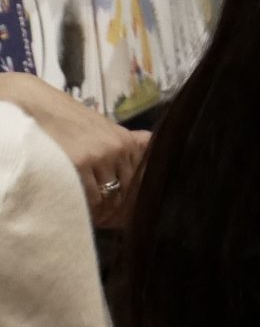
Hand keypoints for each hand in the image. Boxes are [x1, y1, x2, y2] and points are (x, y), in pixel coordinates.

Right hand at [0, 75, 146, 226]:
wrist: (42, 109)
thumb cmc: (72, 121)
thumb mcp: (104, 128)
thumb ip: (126, 140)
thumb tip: (151, 142)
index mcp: (126, 141)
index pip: (137, 179)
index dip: (128, 197)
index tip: (120, 209)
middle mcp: (117, 149)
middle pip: (123, 190)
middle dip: (114, 205)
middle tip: (105, 217)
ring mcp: (99, 157)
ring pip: (106, 196)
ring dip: (98, 208)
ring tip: (90, 213)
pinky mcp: (79, 165)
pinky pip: (88, 196)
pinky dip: (84, 206)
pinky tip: (79, 207)